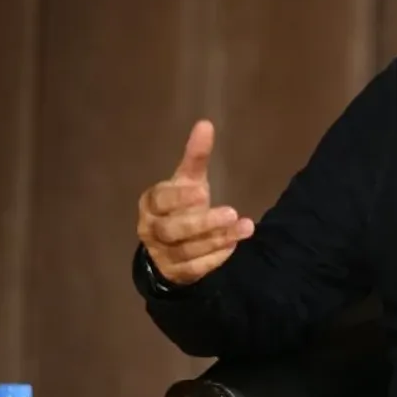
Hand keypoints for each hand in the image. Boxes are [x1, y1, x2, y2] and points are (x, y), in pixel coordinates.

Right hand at [136, 120, 253, 285]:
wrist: (169, 246)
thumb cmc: (180, 206)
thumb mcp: (188, 180)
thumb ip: (195, 157)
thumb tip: (205, 124)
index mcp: (151, 204)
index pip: (160, 200)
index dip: (179, 197)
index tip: (202, 191)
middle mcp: (152, 230)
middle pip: (172, 230)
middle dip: (202, 222)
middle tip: (231, 212)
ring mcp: (163, 254)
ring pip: (187, 251)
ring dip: (217, 239)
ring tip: (245, 226)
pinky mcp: (178, 273)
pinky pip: (196, 268)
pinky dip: (215, 257)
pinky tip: (235, 244)